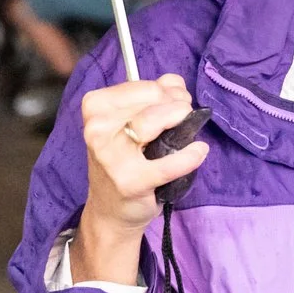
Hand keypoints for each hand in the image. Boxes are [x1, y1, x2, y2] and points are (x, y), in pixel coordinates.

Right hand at [74, 74, 206, 286]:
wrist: (110, 210)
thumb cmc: (123, 160)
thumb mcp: (128, 121)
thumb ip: (153, 95)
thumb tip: (174, 82)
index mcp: (95, 108)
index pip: (144, 85)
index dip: (167, 91)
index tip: (174, 101)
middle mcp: (98, 129)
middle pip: (154, 99)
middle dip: (179, 104)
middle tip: (184, 116)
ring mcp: (112, 156)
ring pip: (158, 121)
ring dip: (184, 123)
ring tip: (189, 134)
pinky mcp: (131, 181)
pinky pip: (172, 161)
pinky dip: (192, 155)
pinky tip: (198, 151)